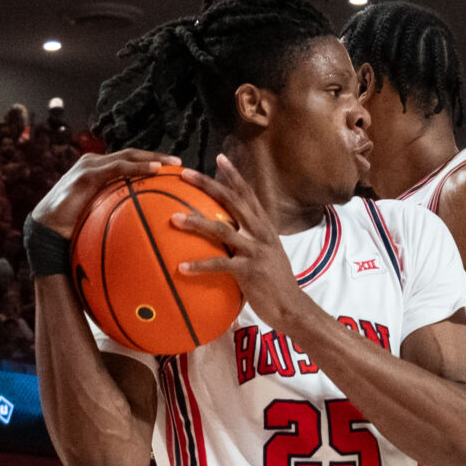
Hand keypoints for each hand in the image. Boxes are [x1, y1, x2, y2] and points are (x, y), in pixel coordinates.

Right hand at [31, 149, 178, 237]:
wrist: (48, 230)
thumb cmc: (73, 227)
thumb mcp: (98, 216)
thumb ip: (115, 211)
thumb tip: (140, 225)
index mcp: (98, 171)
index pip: (128, 161)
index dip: (150, 162)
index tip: (172, 169)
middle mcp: (94, 163)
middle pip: (131, 154)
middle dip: (156, 156)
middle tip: (179, 162)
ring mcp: (90, 166)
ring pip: (127, 156)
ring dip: (151, 158)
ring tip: (171, 164)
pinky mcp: (86, 174)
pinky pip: (118, 168)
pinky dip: (137, 167)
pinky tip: (155, 170)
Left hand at [173, 154, 310, 333]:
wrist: (292, 307)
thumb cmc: (274, 283)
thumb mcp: (266, 254)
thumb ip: (249, 241)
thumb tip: (229, 235)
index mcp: (265, 227)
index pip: (248, 194)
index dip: (234, 176)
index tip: (220, 158)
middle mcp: (261, 234)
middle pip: (232, 201)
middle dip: (208, 185)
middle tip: (185, 173)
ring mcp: (255, 251)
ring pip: (221, 230)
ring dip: (195, 223)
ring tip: (173, 219)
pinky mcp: (249, 271)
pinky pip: (219, 265)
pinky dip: (199, 266)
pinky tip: (180, 268)